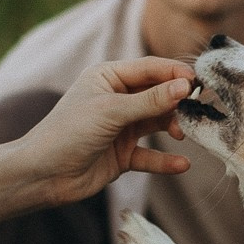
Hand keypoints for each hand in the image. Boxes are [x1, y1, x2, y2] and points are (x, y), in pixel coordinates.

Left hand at [9, 57, 195, 209]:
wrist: (42, 175)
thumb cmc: (67, 133)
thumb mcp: (110, 111)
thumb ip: (150, 101)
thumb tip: (185, 85)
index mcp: (108, 77)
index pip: (151, 69)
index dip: (176, 73)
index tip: (200, 82)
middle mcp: (117, 99)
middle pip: (158, 95)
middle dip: (179, 102)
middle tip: (201, 109)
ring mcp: (120, 128)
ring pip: (158, 123)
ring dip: (174, 127)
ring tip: (186, 133)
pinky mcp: (122, 155)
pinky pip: (150, 156)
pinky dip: (165, 160)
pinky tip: (182, 164)